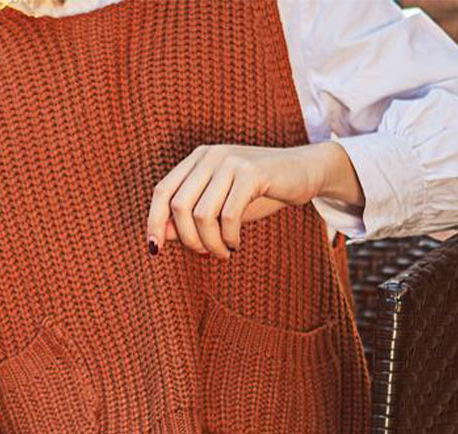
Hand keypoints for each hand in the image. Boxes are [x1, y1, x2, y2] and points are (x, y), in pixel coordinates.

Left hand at [146, 141, 363, 259]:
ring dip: (211, 244)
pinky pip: (228, 216)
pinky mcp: (253, 173)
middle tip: (205, 254)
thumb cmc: (256, 193)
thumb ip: (189, 219)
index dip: (154, 221)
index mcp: (197, 159)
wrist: (303, 172)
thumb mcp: (218, 208)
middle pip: (179, 206)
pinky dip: (229, 237)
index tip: (155, 249)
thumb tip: (160, 238)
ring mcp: (231, 161)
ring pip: (202, 215)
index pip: (162, 191)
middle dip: (189, 240)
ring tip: (223, 252)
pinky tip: (236, 243)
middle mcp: (210, 155)